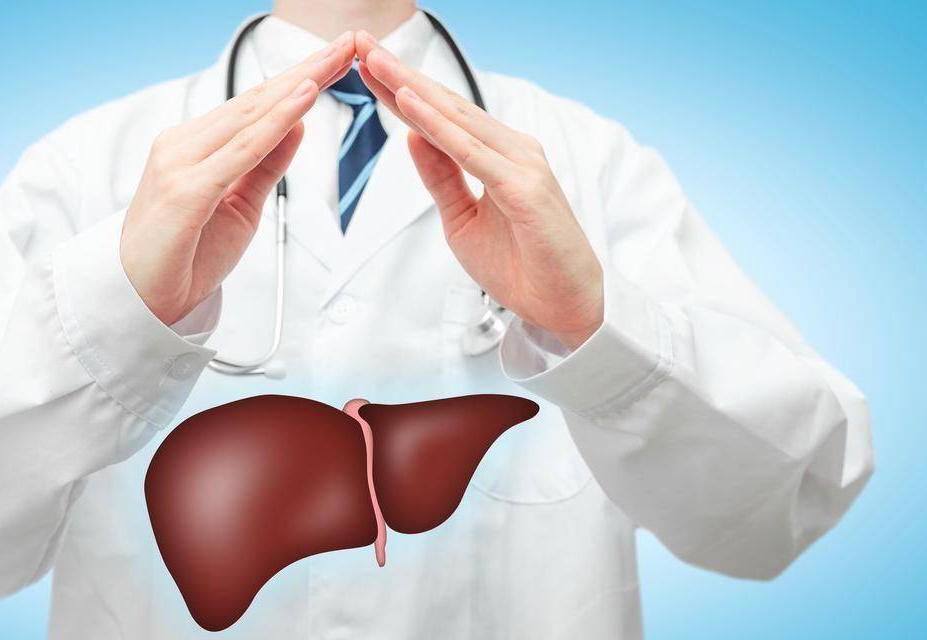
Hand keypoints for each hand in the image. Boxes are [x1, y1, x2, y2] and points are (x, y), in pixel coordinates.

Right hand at [122, 33, 355, 325]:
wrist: (141, 301)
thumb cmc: (185, 255)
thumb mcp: (240, 205)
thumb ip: (267, 164)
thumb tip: (298, 122)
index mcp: (193, 146)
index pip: (254, 104)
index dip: (298, 79)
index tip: (336, 59)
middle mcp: (183, 145)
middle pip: (255, 100)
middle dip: (305, 71)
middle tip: (347, 44)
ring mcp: (181, 164)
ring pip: (250, 117)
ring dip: (297, 86)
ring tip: (333, 61)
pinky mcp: (187, 190)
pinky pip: (242, 151)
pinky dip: (276, 124)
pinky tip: (303, 101)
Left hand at [355, 33, 604, 349]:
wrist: (563, 306)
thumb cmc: (522, 264)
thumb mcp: (461, 219)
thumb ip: (440, 177)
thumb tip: (410, 135)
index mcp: (497, 155)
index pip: (441, 114)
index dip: (401, 88)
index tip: (366, 65)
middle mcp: (511, 149)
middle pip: (445, 105)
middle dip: (401, 74)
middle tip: (363, 45)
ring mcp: (520, 165)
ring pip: (455, 120)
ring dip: (412, 89)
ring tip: (376, 63)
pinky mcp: (523, 188)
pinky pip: (471, 153)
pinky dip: (439, 128)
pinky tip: (410, 106)